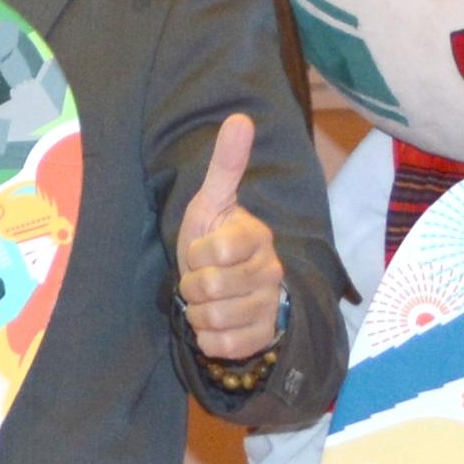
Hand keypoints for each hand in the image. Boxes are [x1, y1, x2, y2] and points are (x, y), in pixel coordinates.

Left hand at [175, 114, 288, 370]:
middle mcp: (271, 272)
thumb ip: (226, 165)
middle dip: (192, 287)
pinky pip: (221, 345)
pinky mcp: (264, 338)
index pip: (211, 253)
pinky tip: (215, 323)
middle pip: (210, 288)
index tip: (201, 252)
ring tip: (208, 300)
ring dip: (198, 312)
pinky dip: (207, 338)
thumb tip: (240, 118)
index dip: (194, 255)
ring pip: (214, 319)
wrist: (227, 289)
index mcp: (256, 237)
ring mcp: (270, 307)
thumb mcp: (211, 204)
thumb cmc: (215, 242)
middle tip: (201, 280)